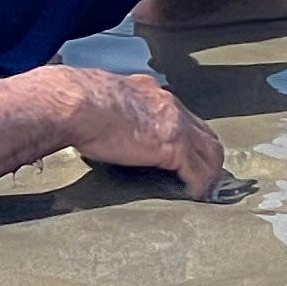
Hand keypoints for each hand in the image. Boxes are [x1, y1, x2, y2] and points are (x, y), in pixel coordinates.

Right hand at [64, 68, 226, 196]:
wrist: (76, 101)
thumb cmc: (76, 101)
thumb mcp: (100, 99)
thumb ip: (110, 110)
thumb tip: (99, 125)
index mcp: (147, 91)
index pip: (179, 113)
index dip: (186, 134)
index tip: (183, 151)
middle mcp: (167, 103)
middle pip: (204, 131)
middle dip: (205, 153)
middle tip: (201, 173)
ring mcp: (174, 123)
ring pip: (210, 150)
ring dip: (208, 171)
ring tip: (202, 188)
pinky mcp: (173, 146)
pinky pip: (198, 171)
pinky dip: (199, 185)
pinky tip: (194, 195)